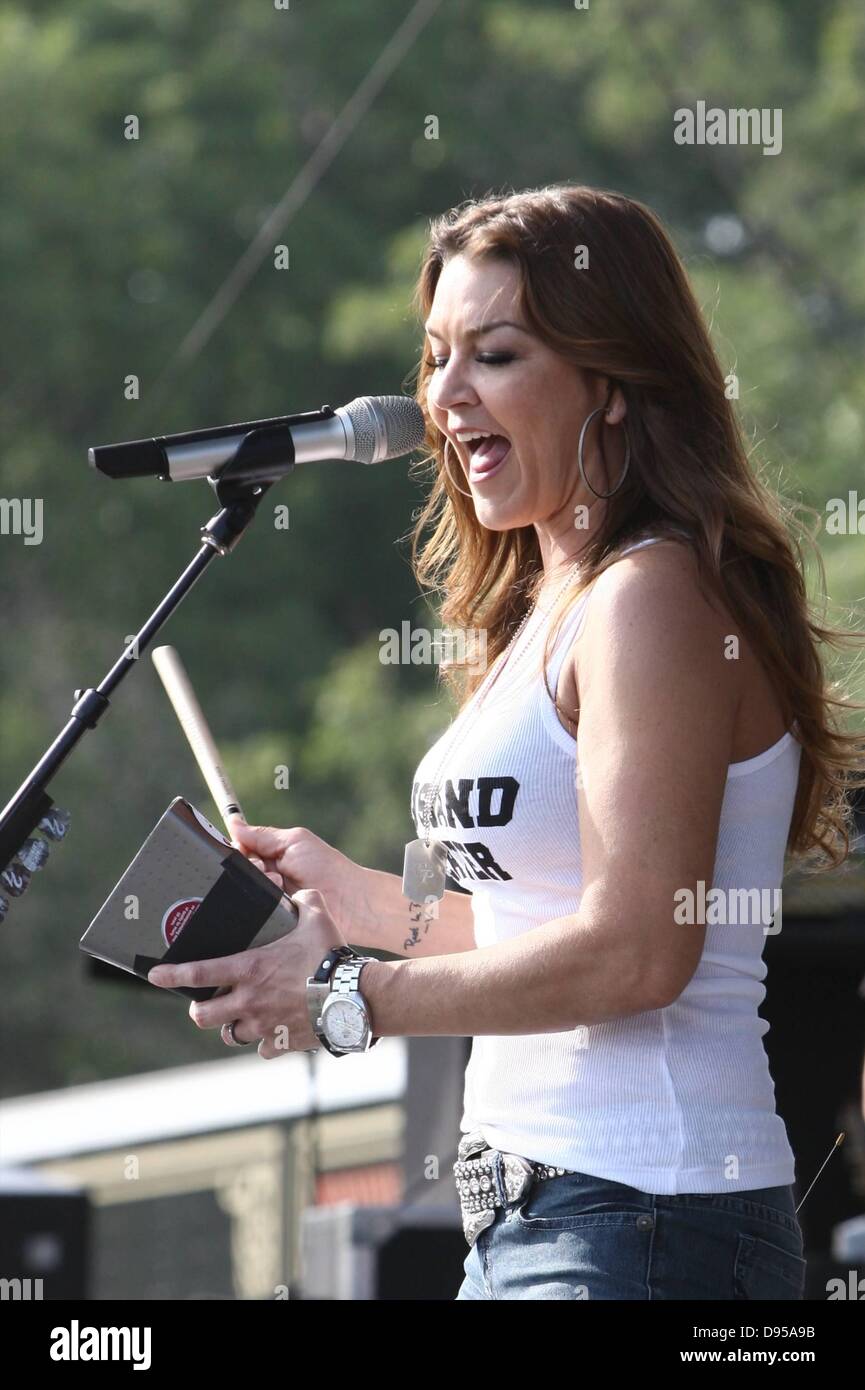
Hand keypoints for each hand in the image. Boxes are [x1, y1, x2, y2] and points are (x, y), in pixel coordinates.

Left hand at [147, 888, 346, 1057]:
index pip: (199, 973)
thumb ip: (304, 902)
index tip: (154, 975)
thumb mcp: (316, 917)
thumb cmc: (330, 954)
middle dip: (200, 1011)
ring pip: (231, 1035)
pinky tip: (275, 1033)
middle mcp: (249, 1001)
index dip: (172, 975)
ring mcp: (264, 1025)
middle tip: (204, 1004)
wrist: (351, 996)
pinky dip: (267, 1043)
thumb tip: (303, 892)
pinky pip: (264, 1049)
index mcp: (249, 969)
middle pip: (204, 1016)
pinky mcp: (282, 1042)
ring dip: (233, 1027)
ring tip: (241, 1017)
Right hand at [225, 818, 365, 938]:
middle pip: (238, 870)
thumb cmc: (326, 868)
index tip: (248, 851)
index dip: (240, 849)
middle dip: (250, 867)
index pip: (240, 849)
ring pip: (243, 891)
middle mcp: (266, 876)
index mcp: (270, 855)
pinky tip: (277, 901)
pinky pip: (251, 911)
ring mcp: (267, 898)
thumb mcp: (294, 841)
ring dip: (259, 885)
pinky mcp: (269, 919)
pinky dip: (260, 904)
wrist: (347, 901)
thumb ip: (263, 835)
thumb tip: (233, 823)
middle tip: (267, 869)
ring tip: (279, 884)